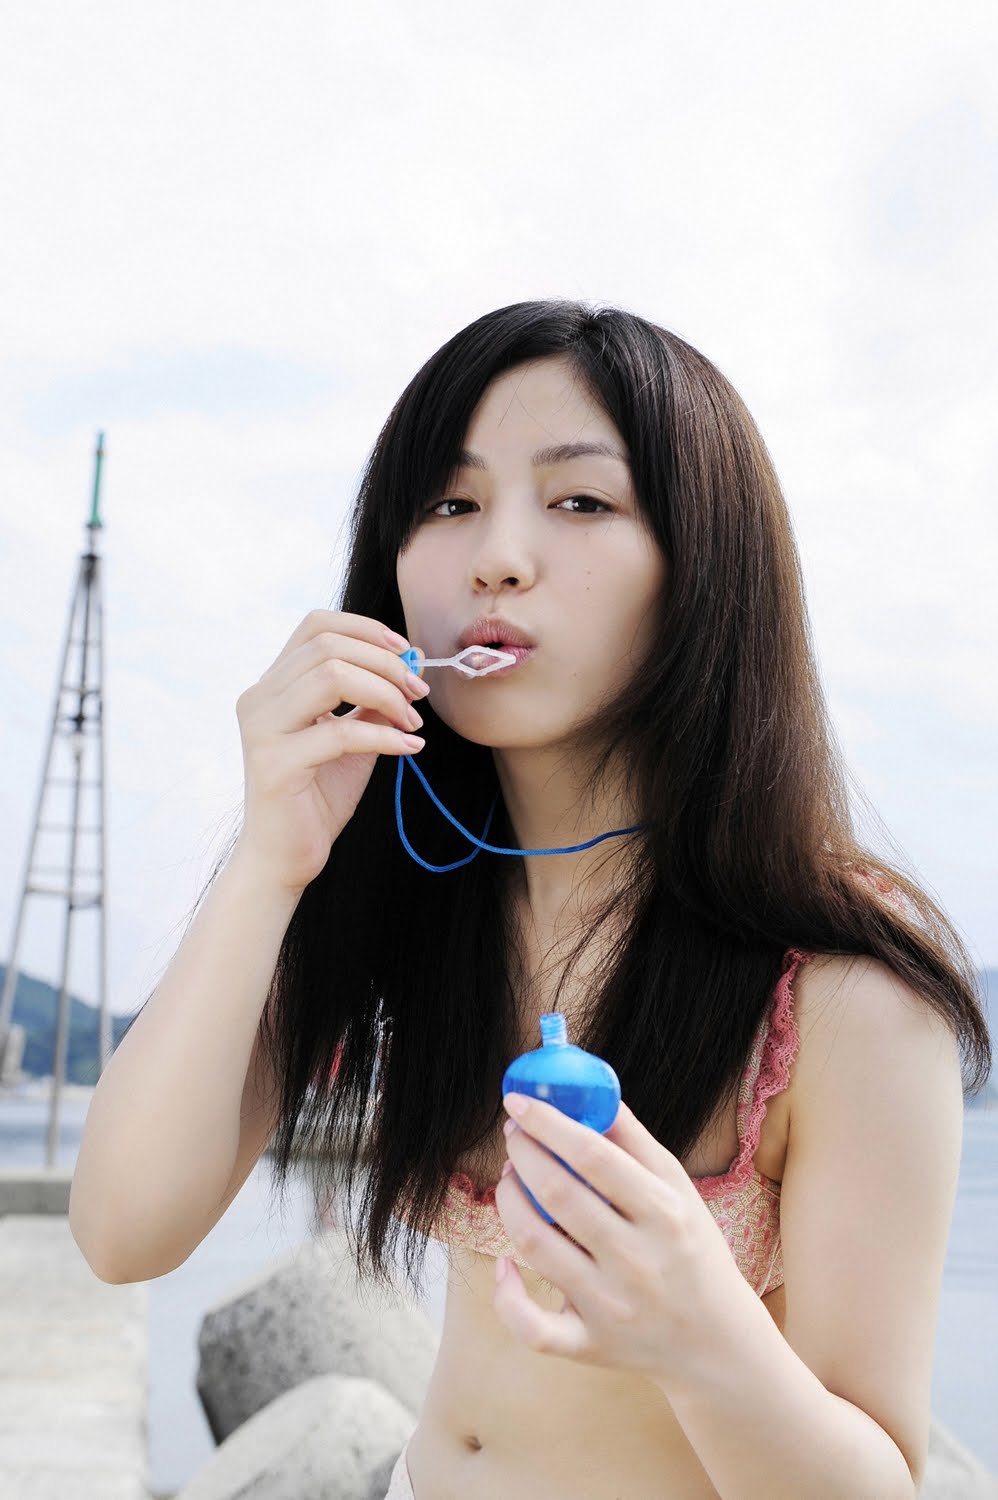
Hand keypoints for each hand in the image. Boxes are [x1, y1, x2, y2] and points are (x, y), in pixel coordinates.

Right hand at [233, 609, 429, 894]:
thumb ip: (371, 700)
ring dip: (385, 693)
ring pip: (332, 676)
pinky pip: (340, 732)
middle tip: (419, 691)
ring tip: (412, 721)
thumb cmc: (316, 797)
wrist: (284, 858)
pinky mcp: (276, 765)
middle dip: (385, 663)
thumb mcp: (351, 738)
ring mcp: (262, 730)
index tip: (407, 654)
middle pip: (327, 645)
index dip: (366, 630)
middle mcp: (259, 699)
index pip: (316, 626)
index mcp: (272, 686)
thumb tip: (411, 661)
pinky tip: (408, 748)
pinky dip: (384, 736)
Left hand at [494, 1094, 755, 1387]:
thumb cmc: (691, 1249)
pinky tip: (504, 1263)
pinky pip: (533, 1328)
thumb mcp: (679, 1189)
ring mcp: (611, 1307)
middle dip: (523, 1155)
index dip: (549, 1124)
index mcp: (664, 1214)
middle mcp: (637, 1261)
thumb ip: (634, 1141)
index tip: (518, 1102)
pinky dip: (507, 1296)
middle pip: (559, 1195)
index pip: (594, 1156)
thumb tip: (592, 1093)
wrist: (717, 1341)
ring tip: (510, 1179)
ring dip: (509, 1203)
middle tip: (514, 1136)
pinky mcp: (590, 1346)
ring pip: (536, 1246)